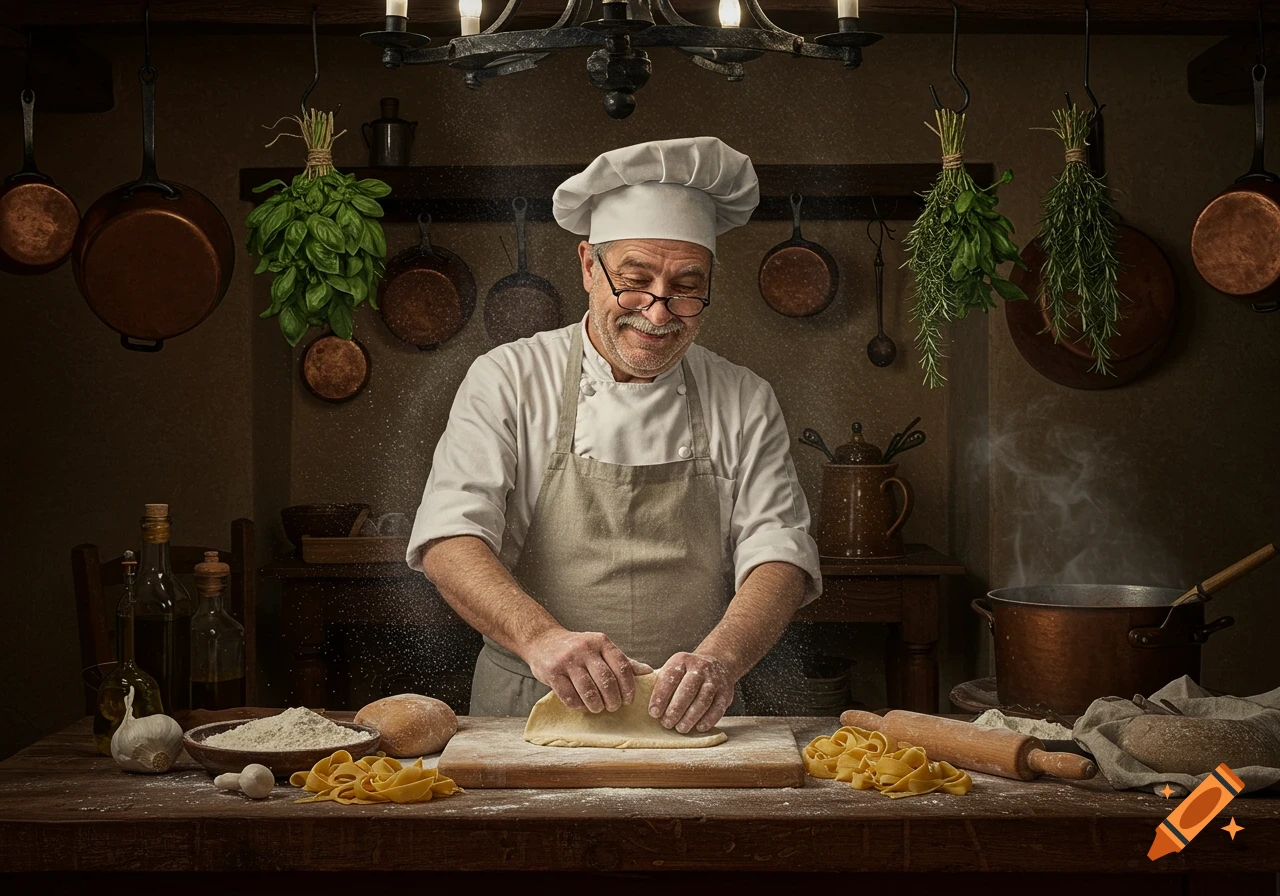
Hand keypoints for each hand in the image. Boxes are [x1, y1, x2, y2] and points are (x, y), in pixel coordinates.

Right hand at [524, 628, 651, 712]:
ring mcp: (567, 660)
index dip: (628, 687)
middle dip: (613, 700)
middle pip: (607, 681)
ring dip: (597, 705)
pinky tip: (583, 706)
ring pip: (588, 691)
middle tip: (614, 707)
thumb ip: (623, 661)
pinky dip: (579, 706)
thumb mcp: (600, 649)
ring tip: (599, 708)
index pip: (622, 666)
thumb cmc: (578, 648)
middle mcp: (585, 648)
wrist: (542, 641)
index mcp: (601, 641)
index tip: (629, 699)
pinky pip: (569, 696)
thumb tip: (648, 672)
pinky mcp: (552, 672)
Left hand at [649, 652, 733, 733]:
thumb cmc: (687, 673)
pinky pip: (717, 708)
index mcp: (682, 661)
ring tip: (680, 728)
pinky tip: (698, 727)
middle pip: (688, 689)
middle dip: (675, 709)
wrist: (718, 664)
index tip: (653, 712)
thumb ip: (658, 680)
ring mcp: (715, 680)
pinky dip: (708, 720)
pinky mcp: (726, 693)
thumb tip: (636, 696)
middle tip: (666, 723)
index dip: (660, 696)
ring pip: (703, 700)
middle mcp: (700, 668)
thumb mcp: (673, 668)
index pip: (670, 677)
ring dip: (691, 717)